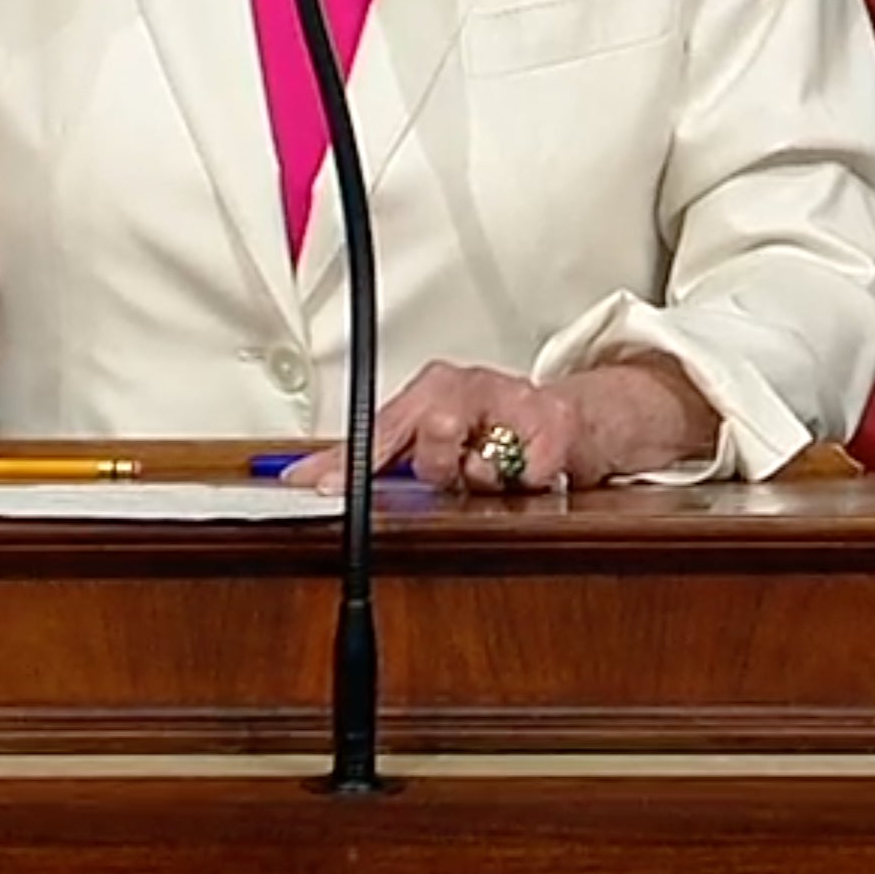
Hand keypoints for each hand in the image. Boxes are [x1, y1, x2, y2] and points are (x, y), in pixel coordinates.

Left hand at [278, 355, 720, 493]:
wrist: (569, 417)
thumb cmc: (489, 429)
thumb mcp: (427, 439)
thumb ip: (374, 458)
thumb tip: (305, 479)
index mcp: (426, 391)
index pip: (376, 430)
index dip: (347, 463)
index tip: (318, 487)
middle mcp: (463, 386)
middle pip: (431, 435)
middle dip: (440, 468)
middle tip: (455, 471)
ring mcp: (511, 397)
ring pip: (479, 459)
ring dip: (484, 478)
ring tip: (493, 469)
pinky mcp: (554, 422)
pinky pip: (526, 472)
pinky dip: (525, 481)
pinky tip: (526, 469)